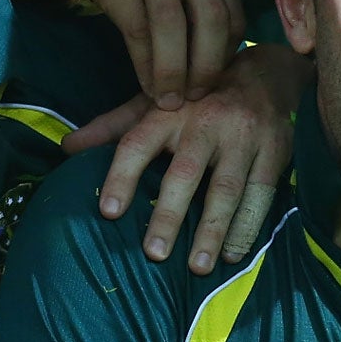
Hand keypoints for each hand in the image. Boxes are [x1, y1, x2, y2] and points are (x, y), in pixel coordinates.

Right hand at [56, 0, 245, 109]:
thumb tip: (217, 52)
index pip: (233, 14)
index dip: (227, 54)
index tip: (216, 79)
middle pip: (211, 20)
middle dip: (207, 67)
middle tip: (198, 96)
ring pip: (173, 27)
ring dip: (174, 71)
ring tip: (170, 100)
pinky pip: (137, 31)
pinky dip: (144, 64)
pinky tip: (147, 85)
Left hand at [64, 43, 304, 271]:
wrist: (266, 75)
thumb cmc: (198, 98)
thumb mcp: (154, 103)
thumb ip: (113, 127)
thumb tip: (67, 148)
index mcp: (168, 112)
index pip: (137, 144)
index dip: (122, 177)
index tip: (109, 212)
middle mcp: (205, 123)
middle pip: (186, 173)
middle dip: (170, 214)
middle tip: (154, 252)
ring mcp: (242, 139)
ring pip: (226, 190)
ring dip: (212, 230)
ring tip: (197, 267)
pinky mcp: (273, 153)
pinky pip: (260, 195)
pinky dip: (247, 227)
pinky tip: (234, 254)